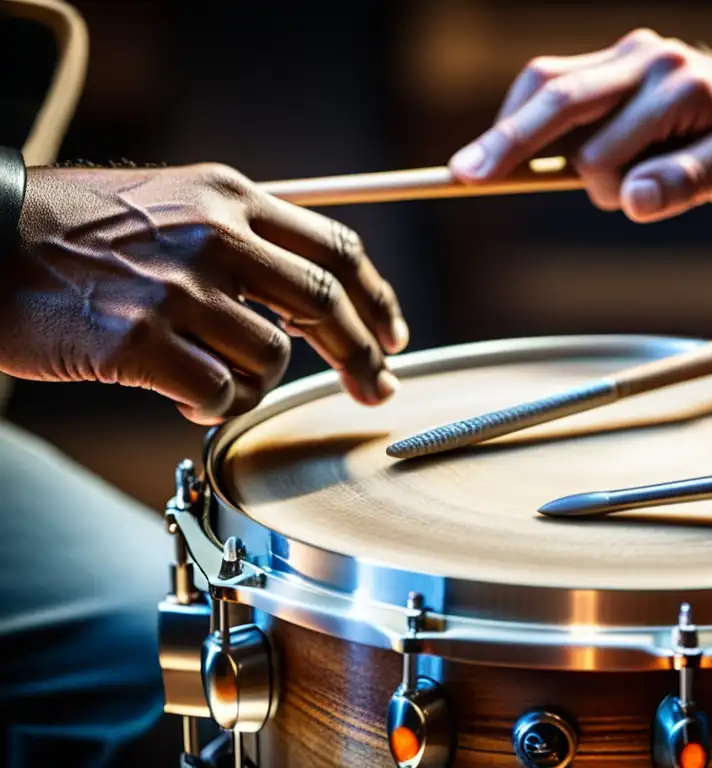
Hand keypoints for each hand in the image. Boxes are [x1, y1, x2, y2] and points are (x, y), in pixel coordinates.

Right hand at [1, 163, 408, 423]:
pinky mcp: (140, 342)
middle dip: (364, 356)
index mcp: (231, 198)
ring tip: (218, 380)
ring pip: (271, 358)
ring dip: (258, 383)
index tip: (393, 336)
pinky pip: (219, 394)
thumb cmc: (78, 231)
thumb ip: (244, 238)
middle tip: (377, 389)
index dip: (377, 299)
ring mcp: (179, 290)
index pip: (336, 250)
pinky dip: (215, 406)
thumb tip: (311, 299)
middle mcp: (215, 237)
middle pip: (325, 305)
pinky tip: (189, 398)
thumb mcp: (173, 203)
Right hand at [449, 27, 711, 221]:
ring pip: (546, 80)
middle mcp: (645, 59)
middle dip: (507, 138)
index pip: (606, 147)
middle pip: (557, 94)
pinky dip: (527, 113)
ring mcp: (625, 53)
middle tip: (461, 175)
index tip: (609, 203)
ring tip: (479, 166)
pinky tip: (515, 143)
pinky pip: (554, 80)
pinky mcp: (611, 58)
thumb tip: (632, 199)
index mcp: (678, 89)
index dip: (595, 185)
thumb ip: (686, 183)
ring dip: (512, 126)